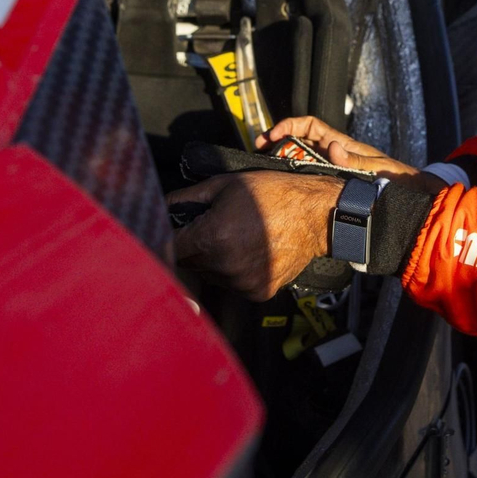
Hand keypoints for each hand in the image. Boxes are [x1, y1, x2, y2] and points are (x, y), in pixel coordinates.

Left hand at [170, 172, 340, 299]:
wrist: (315, 214)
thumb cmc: (274, 194)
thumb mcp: (224, 185)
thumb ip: (186, 198)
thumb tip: (161, 205)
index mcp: (212, 239)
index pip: (169, 248)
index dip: (168, 237)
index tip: (174, 230)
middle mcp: (224, 266)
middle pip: (188, 263)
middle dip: (193, 245)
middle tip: (212, 225)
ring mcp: (241, 283)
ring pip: (209, 275)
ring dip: (212, 260)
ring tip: (235, 237)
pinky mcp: (257, 292)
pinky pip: (232, 284)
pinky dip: (234, 270)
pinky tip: (249, 250)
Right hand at [258, 116, 446, 191]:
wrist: (414, 200)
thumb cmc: (399, 180)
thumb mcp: (377, 169)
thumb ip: (354, 160)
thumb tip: (331, 147)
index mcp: (343, 145)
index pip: (311, 126)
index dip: (291, 125)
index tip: (274, 135)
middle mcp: (335, 155)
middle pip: (300, 141)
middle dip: (278, 142)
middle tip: (259, 148)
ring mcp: (332, 171)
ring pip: (301, 160)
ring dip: (282, 159)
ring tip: (264, 166)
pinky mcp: (333, 187)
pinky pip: (309, 178)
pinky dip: (293, 177)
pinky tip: (283, 186)